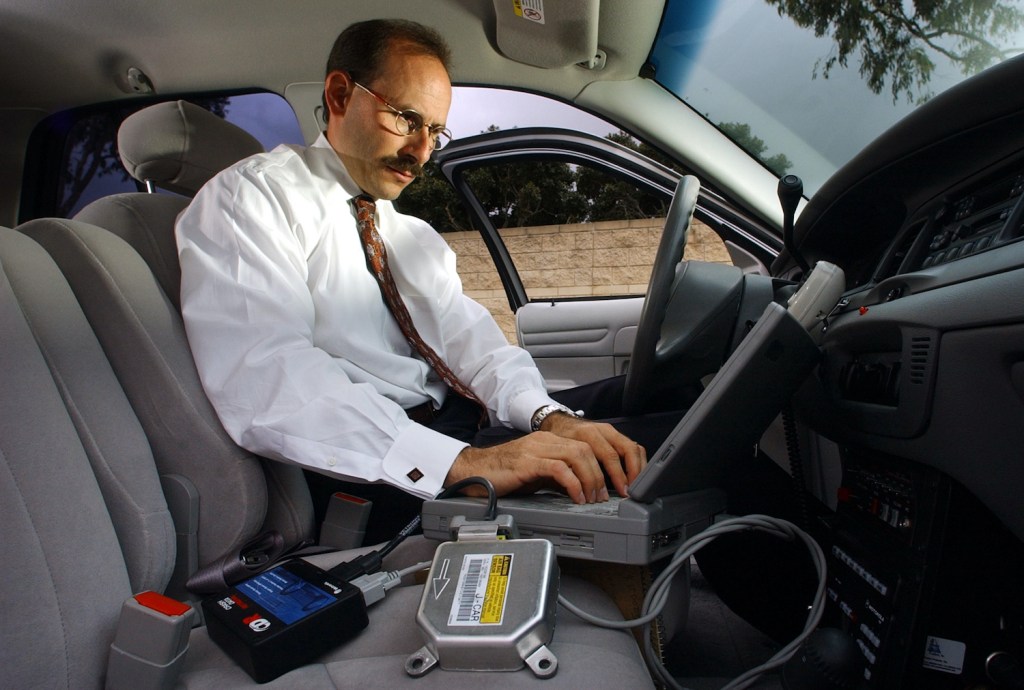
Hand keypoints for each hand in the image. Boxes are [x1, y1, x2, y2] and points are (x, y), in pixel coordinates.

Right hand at [444, 415, 645, 503]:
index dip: (607, 462)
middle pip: (587, 447)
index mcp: (550, 440)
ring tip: (595, 498)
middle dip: (605, 471)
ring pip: (577, 455)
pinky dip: (573, 483)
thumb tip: (584, 489)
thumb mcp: (538, 475)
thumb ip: (559, 476)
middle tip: (611, 494)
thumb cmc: (503, 475)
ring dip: (592, 478)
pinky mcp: (527, 462)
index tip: (616, 483)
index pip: (588, 444)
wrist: (472, 473)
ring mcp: (536, 449)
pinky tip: (577, 498)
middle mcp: (546, 440)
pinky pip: (558, 468)